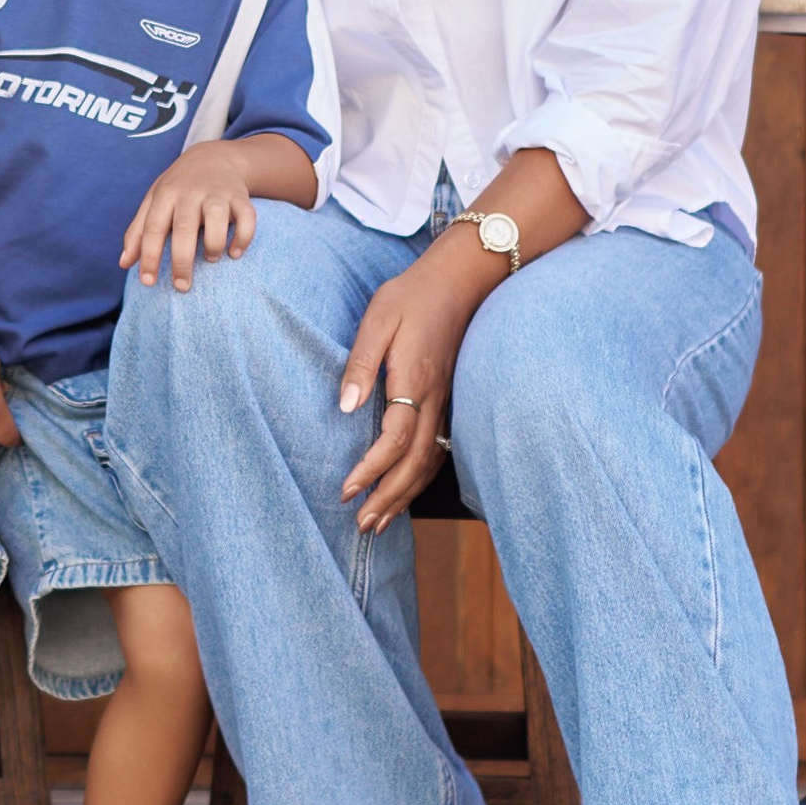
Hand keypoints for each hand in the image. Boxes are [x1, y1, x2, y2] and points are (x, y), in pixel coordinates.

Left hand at [120, 141, 267, 293]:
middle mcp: (191, 193)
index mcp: (166, 195)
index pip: (153, 228)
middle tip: (181, 286)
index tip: (147, 282)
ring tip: (210, 260)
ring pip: (217, 219)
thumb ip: (138, 231)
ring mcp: (217, 193)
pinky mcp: (240, 197)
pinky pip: (247, 218)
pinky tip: (234, 253)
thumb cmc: (178, 187)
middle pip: (184, 228)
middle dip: (181, 261)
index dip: (149, 256)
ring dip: (213, 245)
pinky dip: (243, 237)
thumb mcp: (154, 201)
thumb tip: (124, 263)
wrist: (213, 157)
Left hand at [337, 235, 499, 536]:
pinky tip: (407, 490)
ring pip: (430, 461)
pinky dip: (422, 477)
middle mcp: (436, 399)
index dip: (371, 470)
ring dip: (405, 495)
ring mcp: (447, 402)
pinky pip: (439, 449)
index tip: (345, 490)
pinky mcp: (449, 400)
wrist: (459, 280)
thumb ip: (361, 364)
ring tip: (381, 522)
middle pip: (415, 463)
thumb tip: (345, 407)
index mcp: (415, 380)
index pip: (394, 440)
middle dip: (388, 498)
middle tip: (362, 524)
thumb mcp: (378, 320)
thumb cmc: (412, 296)